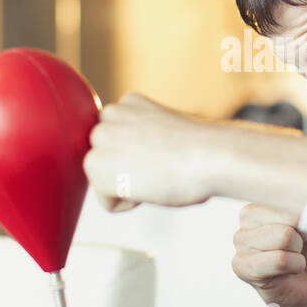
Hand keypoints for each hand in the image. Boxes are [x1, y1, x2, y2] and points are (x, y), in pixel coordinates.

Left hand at [83, 93, 219, 211]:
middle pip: (106, 161)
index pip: (117, 143)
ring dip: (127, 186)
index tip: (164, 155)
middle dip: (127, 171)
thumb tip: (137, 160)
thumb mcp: (166, 132)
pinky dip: (128, 203)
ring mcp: (99, 138)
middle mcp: (108, 115)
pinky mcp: (96, 165)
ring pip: (103, 180)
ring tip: (156, 174)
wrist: (211, 154)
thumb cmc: (202, 149)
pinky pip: (106, 202)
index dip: (141, 158)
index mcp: (128, 103)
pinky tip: (151, 186)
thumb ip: (142, 138)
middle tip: (160, 166)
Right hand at [231, 203, 306, 306]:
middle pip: (290, 217)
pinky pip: (279, 260)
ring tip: (292, 256)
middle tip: (300, 245)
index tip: (306, 226)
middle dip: (304, 235)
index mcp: (266, 197)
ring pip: (285, 237)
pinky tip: (288, 270)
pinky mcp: (241, 265)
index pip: (291, 195)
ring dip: (298, 252)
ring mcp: (241, 240)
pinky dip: (295, 266)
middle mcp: (247, 216)